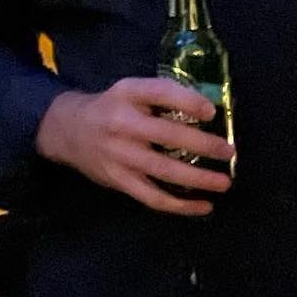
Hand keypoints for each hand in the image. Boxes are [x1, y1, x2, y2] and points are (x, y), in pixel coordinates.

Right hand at [35, 78, 233, 217]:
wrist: (67, 130)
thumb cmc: (113, 108)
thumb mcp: (132, 90)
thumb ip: (164, 95)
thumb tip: (210, 110)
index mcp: (129, 95)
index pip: (161, 93)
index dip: (189, 102)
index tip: (212, 113)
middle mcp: (123, 124)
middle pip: (168, 135)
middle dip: (203, 145)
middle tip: (229, 152)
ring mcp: (120, 156)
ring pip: (163, 171)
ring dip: (198, 179)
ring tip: (224, 183)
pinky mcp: (119, 181)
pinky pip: (152, 197)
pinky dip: (180, 205)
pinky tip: (203, 206)